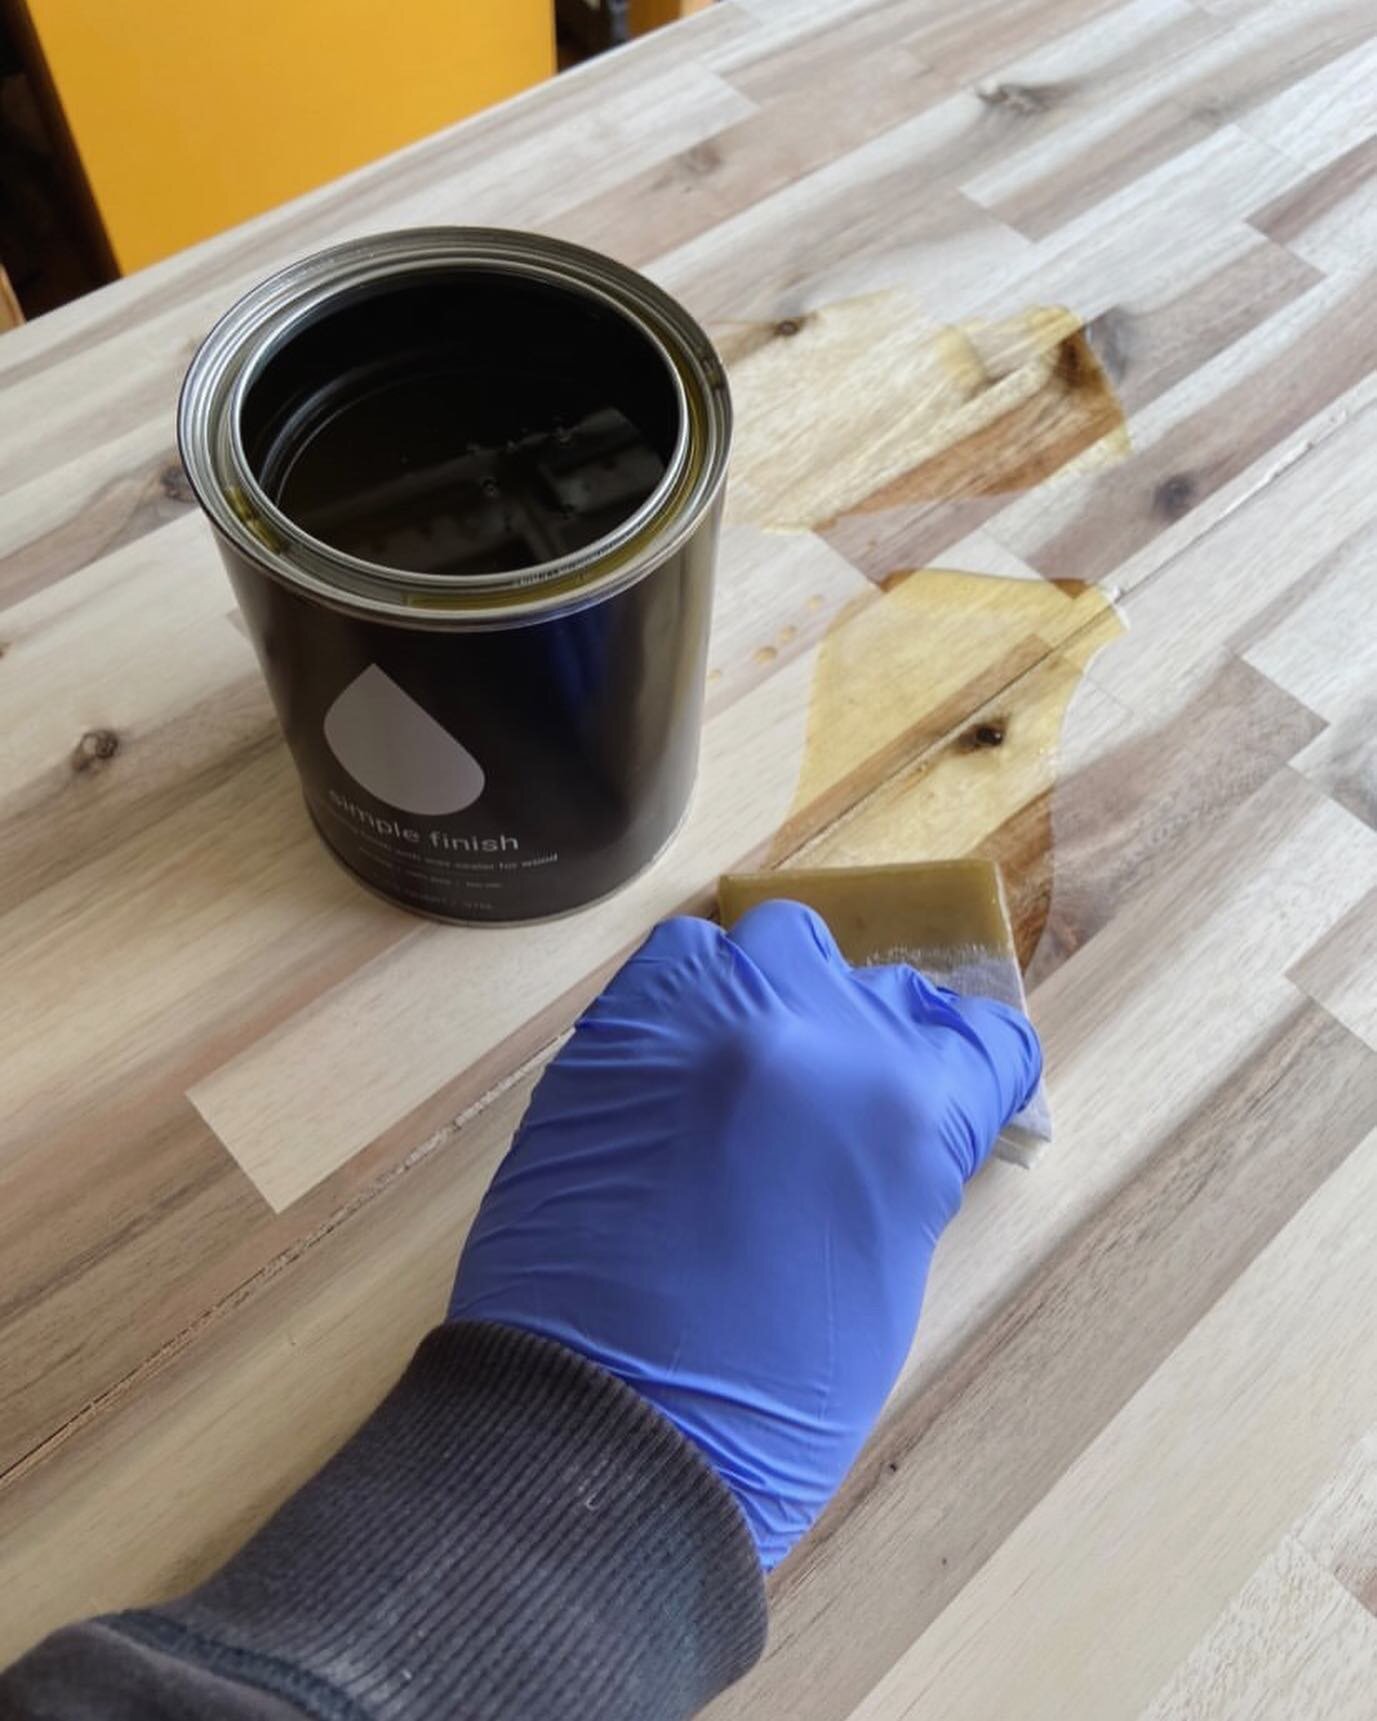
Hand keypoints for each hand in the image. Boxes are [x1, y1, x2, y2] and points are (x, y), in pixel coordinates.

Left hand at [450, 903, 1041, 1569]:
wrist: (603, 1428)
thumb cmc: (767, 1398)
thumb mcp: (886, 1276)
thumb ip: (900, 1167)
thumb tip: (891, 1117)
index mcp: (910, 1110)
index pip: (984, 1042)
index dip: (975, 1071)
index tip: (959, 1088)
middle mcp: (821, 1037)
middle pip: (881, 987)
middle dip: (874, 1041)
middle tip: (836, 1102)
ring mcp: (713, 1020)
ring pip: (777, 942)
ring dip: (783, 991)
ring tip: (757, 1062)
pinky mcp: (619, 1027)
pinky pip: (677, 959)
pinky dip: (693, 994)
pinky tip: (685, 1056)